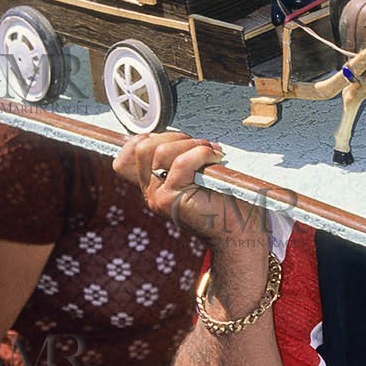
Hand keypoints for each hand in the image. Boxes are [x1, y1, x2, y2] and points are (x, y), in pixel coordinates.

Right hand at [113, 132, 263, 245]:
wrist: (240, 231)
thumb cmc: (225, 199)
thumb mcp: (195, 173)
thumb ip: (178, 158)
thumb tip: (176, 134)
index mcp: (153, 184)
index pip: (125, 157)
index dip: (146, 139)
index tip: (178, 140)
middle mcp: (150, 191)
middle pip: (141, 147)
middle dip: (173, 136)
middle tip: (200, 145)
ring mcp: (157, 197)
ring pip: (160, 152)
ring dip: (191, 144)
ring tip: (211, 152)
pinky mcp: (170, 201)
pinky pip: (180, 163)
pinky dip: (201, 153)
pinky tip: (216, 159)